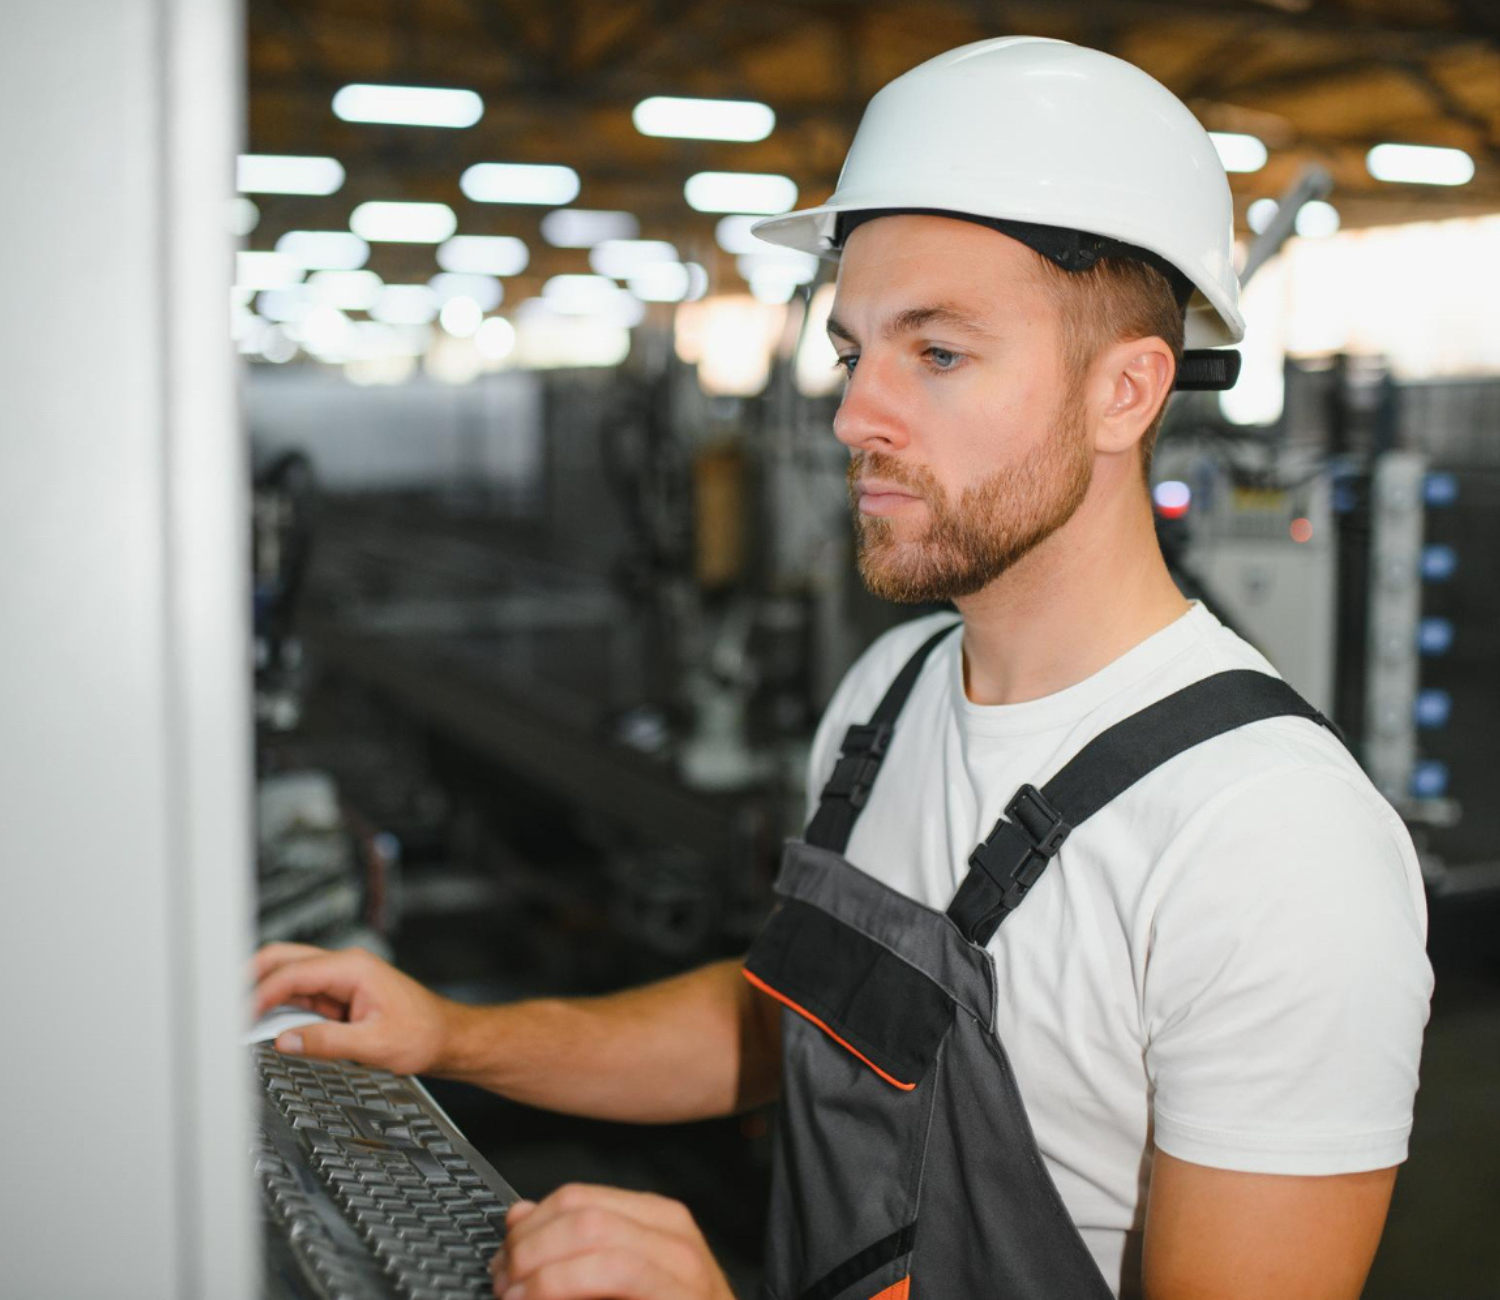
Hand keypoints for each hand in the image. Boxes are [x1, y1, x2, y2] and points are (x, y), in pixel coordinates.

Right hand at [250, 942, 455, 1074]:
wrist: (446, 1038)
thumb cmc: (423, 1033)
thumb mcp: (373, 1044)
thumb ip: (327, 1042)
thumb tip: (286, 1041)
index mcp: (353, 968)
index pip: (293, 973)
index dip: (260, 994)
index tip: (238, 1017)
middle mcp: (344, 967)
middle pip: (284, 959)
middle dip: (250, 978)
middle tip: (224, 1004)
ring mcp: (340, 980)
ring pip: (288, 976)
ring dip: (264, 994)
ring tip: (237, 1017)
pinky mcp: (339, 997)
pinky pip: (300, 996)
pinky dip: (279, 1007)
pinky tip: (266, 1024)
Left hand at [489, 1184, 736, 1299]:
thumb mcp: (621, 1274)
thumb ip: (574, 1242)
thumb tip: (519, 1215)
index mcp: (659, 1219)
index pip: (579, 1198)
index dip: (529, 1225)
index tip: (503, 1257)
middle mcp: (675, 1237)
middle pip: (583, 1218)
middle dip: (529, 1249)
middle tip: (502, 1283)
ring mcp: (682, 1272)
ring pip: (596, 1247)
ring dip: (542, 1276)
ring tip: (516, 1299)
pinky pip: (615, 1280)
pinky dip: (564, 1290)